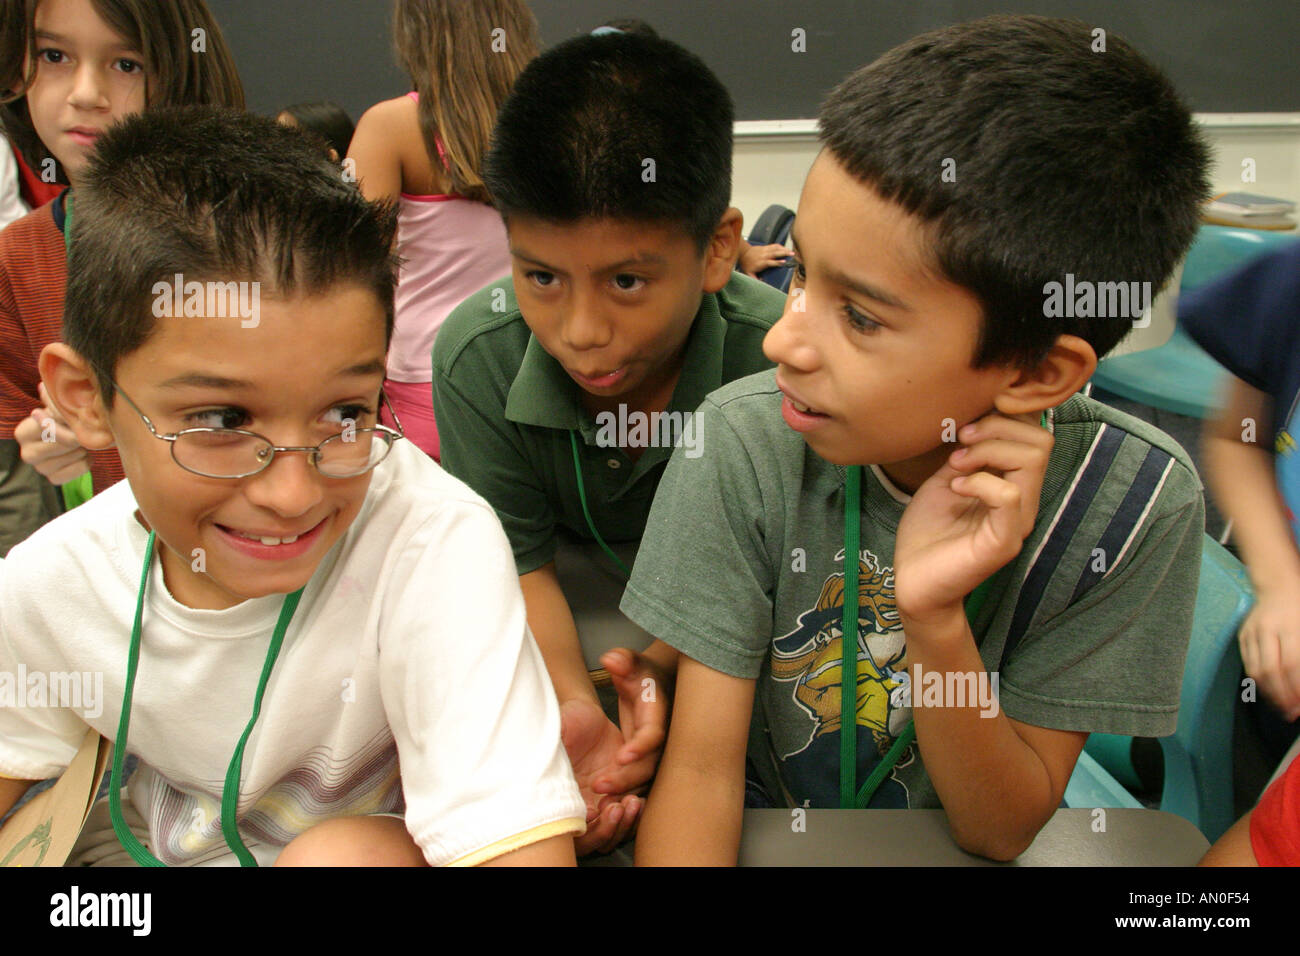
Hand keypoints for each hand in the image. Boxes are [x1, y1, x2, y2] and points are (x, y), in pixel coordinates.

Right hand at [15, 383, 88, 484]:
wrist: (72, 439)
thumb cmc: (63, 421)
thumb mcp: (58, 408)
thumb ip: (52, 400)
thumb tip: (43, 387)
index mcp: (22, 432)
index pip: (49, 425)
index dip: (67, 419)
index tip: (74, 417)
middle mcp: (26, 453)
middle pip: (65, 442)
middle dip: (78, 433)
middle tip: (81, 430)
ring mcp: (40, 469)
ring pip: (74, 455)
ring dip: (84, 446)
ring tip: (80, 441)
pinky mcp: (55, 479)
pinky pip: (80, 468)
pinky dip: (87, 460)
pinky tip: (82, 454)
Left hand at [559, 649, 671, 855]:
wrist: (652, 685)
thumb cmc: (640, 674)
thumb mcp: (631, 662)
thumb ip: (622, 660)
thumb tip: (612, 659)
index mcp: (658, 715)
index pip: (654, 735)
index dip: (641, 746)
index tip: (621, 756)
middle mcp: (661, 739)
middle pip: (648, 766)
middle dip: (626, 778)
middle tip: (599, 785)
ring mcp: (654, 754)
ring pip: (643, 781)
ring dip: (622, 791)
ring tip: (597, 800)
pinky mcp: (645, 763)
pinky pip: (637, 784)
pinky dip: (623, 795)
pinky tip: (602, 805)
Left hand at [740, 242, 790, 277]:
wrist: (743, 252)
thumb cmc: (746, 263)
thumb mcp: (749, 273)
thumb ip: (755, 279)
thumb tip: (762, 283)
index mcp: (762, 263)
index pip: (771, 262)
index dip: (778, 262)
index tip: (785, 262)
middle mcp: (765, 255)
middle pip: (776, 253)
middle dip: (785, 253)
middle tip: (792, 254)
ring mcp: (765, 250)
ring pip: (776, 248)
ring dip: (785, 249)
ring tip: (792, 251)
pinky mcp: (766, 247)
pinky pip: (774, 245)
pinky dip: (781, 246)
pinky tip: (785, 248)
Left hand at [894, 412, 1051, 623]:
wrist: (913, 580)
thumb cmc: (928, 531)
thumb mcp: (946, 477)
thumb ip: (968, 451)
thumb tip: (977, 416)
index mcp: (1013, 483)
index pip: (1036, 433)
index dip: (1004, 417)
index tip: (964, 427)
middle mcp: (1024, 501)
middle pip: (1041, 440)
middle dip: (996, 428)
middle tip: (959, 443)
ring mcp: (1018, 521)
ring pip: (1031, 460)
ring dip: (986, 451)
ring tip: (955, 466)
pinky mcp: (1004, 541)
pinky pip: (1009, 495)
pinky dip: (980, 481)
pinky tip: (956, 487)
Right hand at [1238, 588, 1299, 719]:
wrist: (1277, 587)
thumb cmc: (1299, 609)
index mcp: (1290, 627)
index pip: (1291, 664)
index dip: (1296, 688)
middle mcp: (1267, 630)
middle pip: (1270, 670)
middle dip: (1281, 696)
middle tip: (1292, 713)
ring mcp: (1251, 633)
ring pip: (1256, 670)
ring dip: (1269, 694)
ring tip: (1281, 708)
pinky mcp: (1242, 636)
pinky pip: (1248, 665)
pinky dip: (1258, 682)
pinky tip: (1269, 692)